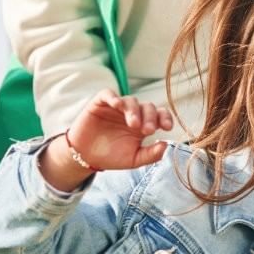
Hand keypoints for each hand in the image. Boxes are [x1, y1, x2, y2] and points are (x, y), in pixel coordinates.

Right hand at [41, 91, 175, 190]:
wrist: (86, 157)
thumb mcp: (134, 159)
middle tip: (147, 130)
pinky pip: (108, 94)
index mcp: (143, 124)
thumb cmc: (112, 156)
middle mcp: (133, 113)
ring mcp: (117, 107)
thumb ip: (151, 154)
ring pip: (130, 101)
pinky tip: (116, 104)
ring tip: (133, 124)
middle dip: (150, 118)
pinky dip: (113, 97)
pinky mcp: (100, 103)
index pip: (159, 115)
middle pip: (147, 107)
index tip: (167, 127)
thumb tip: (166, 145)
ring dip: (134, 111)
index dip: (165, 118)